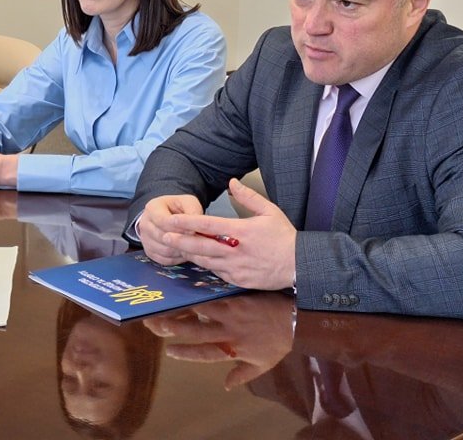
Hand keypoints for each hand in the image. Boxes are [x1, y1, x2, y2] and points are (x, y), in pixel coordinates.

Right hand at [137, 194, 205, 265]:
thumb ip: (192, 210)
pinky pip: (164, 260)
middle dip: (181, 240)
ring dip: (180, 250)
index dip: (180, 228)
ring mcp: (145, 240)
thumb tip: (197, 225)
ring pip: (164, 251)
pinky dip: (177, 259)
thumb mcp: (187, 202)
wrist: (167, 214)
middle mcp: (145, 224)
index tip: (194, 230)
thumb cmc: (178, 208)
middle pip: (162, 237)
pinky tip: (186, 252)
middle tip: (197, 241)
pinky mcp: (150, 252)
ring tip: (193, 247)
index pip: (163, 221)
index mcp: (152, 208)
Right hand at [144, 292, 294, 388]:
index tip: (169, 351)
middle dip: (173, 328)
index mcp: (233, 349)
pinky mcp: (236, 296)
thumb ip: (242, 374)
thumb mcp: (263, 365)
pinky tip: (184, 287)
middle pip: (195, 331)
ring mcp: (231, 311)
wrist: (295, 318)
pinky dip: (198, 292)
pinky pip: (213, 294)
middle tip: (153, 324)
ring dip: (181, 307)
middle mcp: (228, 331)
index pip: (204, 353)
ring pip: (201, 309)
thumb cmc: (279, 343)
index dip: (186, 353)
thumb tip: (226, 386)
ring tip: (163, 304)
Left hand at [159, 179, 296, 289]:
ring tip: (174, 247)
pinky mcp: (238, 280)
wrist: (299, 265)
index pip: (208, 226)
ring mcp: (236, 268)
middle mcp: (235, 251)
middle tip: (163, 236)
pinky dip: (206, 265)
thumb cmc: (284, 237)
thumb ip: (248, 196)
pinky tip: (198, 259)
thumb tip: (231, 182)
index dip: (187, 222)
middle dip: (180, 241)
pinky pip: (216, 273)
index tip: (172, 219)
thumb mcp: (270, 211)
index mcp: (241, 232)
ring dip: (189, 254)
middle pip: (200, 247)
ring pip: (205, 262)